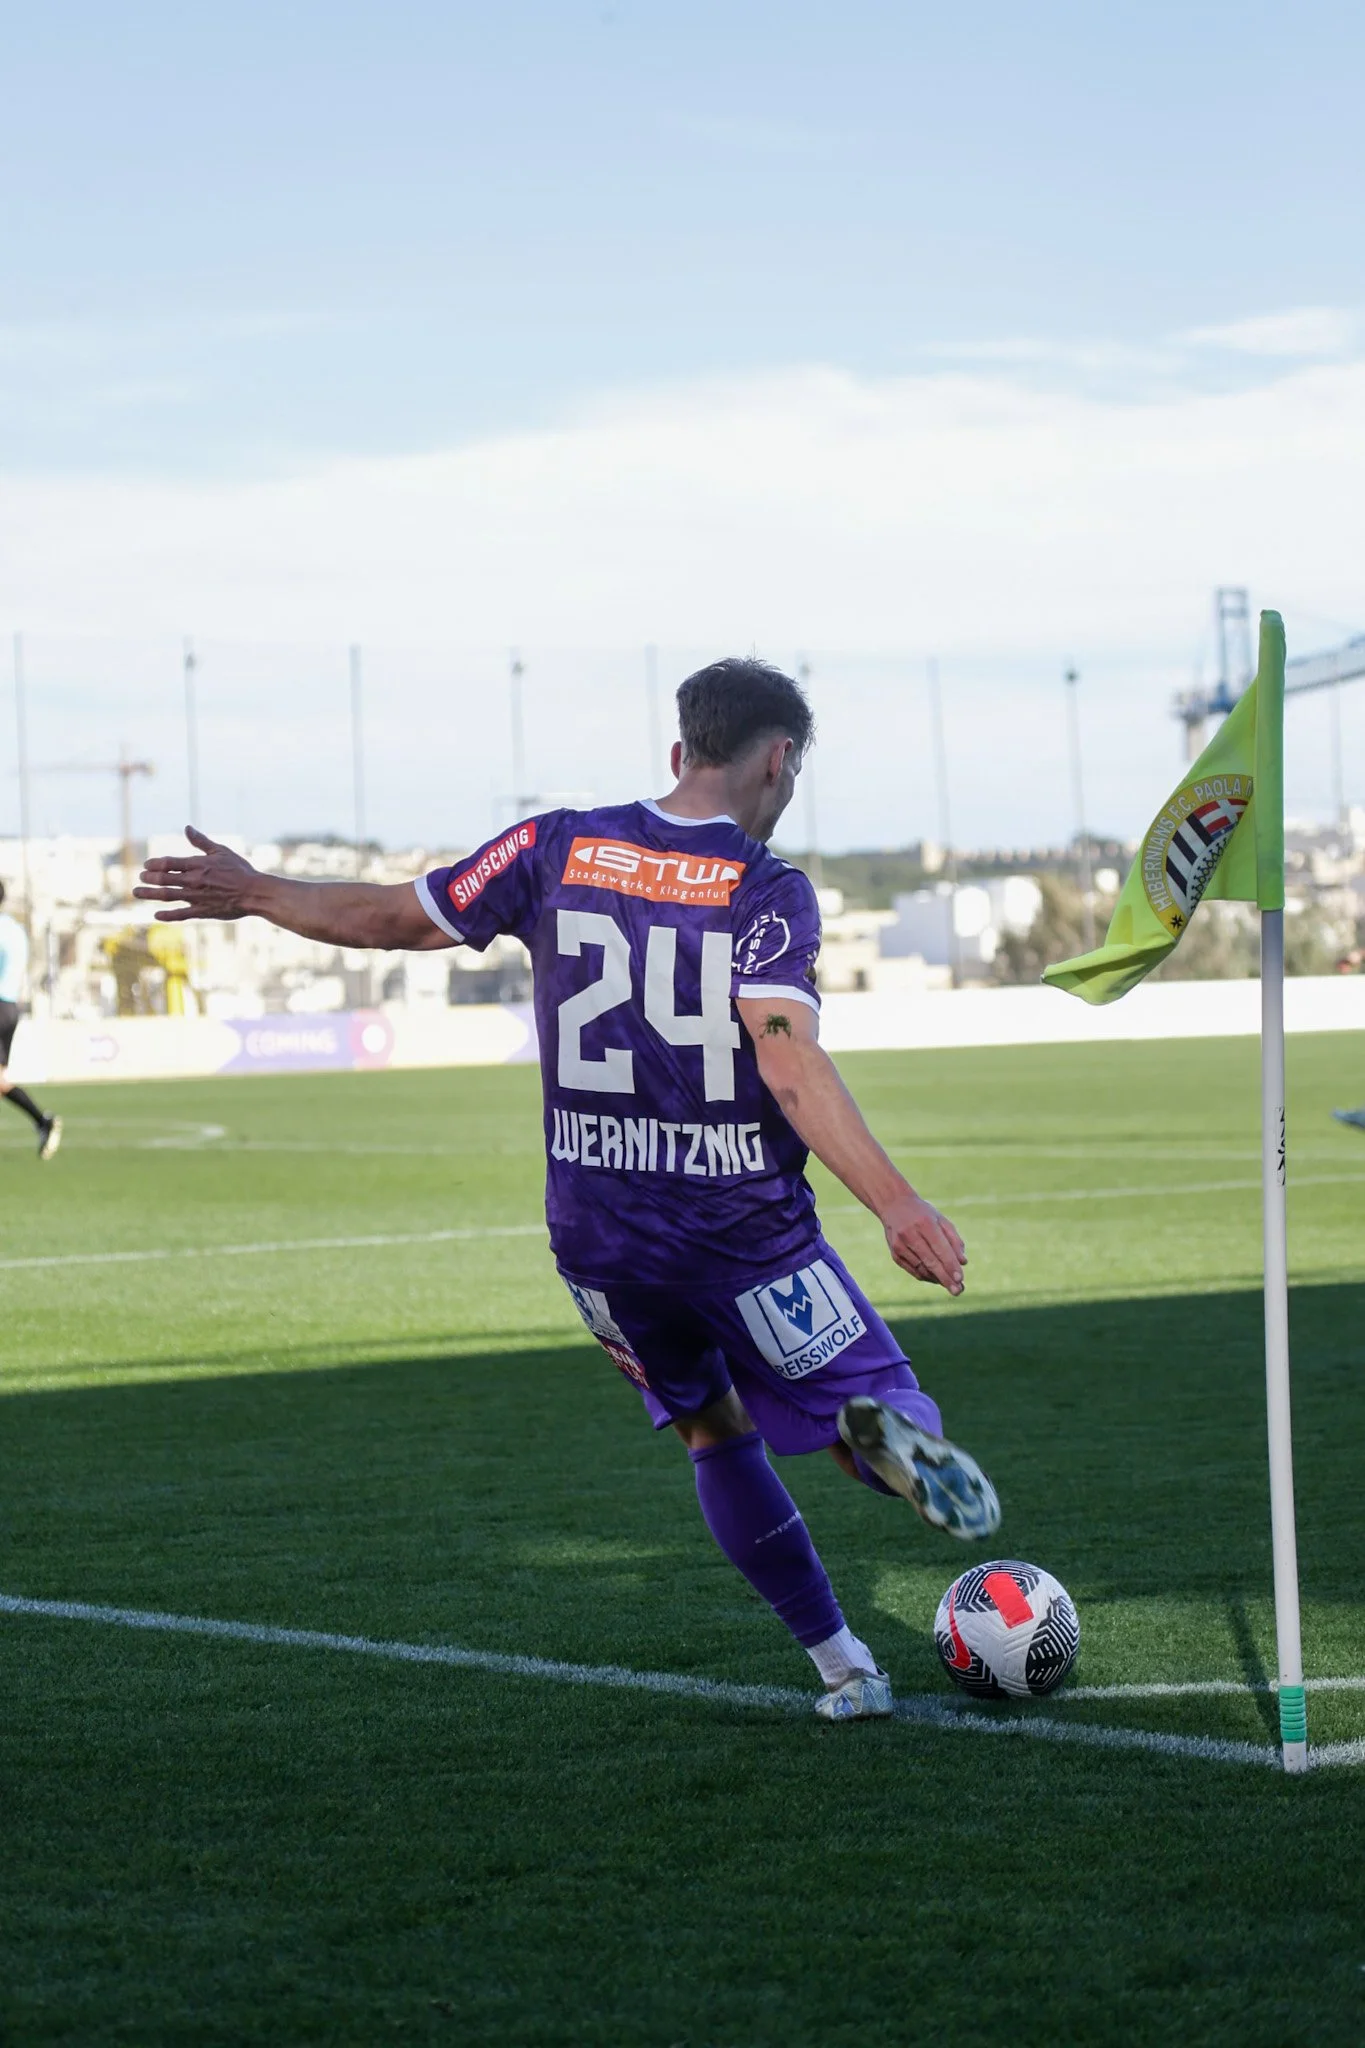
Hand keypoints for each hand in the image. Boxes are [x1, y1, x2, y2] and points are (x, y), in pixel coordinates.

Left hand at [134, 826, 259, 922]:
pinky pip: (181, 914)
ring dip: (150, 894)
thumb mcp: (221, 851)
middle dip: (149, 878)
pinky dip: (168, 915)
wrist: (255, 893)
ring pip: (168, 895)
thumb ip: (201, 842)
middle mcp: (194, 880)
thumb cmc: (240, 870)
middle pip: (164, 878)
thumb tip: (187, 828)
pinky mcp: (203, 911)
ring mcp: (197, 897)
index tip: (146, 865)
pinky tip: (156, 915)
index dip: (155, 864)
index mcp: (198, 864)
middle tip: (140, 878)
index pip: (169, 863)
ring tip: (137, 892)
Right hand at [881, 1190, 966, 1294]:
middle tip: (958, 1291)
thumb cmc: (923, 1213)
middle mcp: (910, 1234)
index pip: (940, 1248)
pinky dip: (927, 1276)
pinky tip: (937, 1279)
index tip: (960, 1278)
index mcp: (924, 1223)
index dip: (950, 1264)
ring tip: (952, 1286)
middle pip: (930, 1261)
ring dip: (938, 1279)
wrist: (893, 1205)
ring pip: (922, 1268)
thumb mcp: (941, 1220)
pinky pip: (913, 1270)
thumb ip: (954, 1240)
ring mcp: (899, 1245)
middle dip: (945, 1278)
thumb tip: (963, 1262)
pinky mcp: (894, 1254)